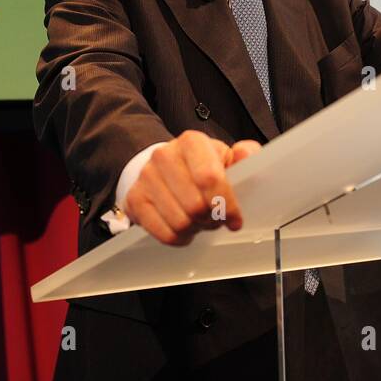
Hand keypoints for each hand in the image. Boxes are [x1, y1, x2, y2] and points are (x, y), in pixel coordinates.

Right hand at [123, 131, 261, 245]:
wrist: (165, 168)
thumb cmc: (201, 166)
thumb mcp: (227, 158)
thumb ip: (245, 156)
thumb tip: (245, 152)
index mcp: (192, 142)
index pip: (209, 178)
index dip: (226, 204)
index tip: (235, 219)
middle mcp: (164, 155)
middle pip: (195, 205)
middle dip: (210, 219)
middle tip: (213, 217)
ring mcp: (146, 177)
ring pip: (180, 222)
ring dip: (195, 228)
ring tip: (198, 220)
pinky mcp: (135, 199)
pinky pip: (164, 233)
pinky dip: (179, 237)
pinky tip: (184, 228)